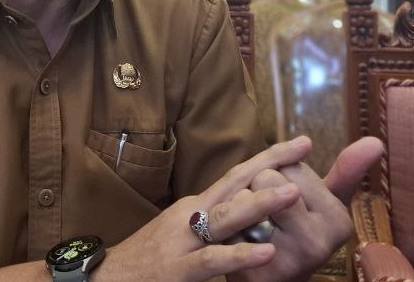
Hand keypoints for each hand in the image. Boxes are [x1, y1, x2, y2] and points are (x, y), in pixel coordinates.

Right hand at [97, 141, 308, 281]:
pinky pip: (214, 260)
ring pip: (227, 217)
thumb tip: (249, 209)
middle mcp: (192, 213)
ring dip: (261, 203)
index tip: (299, 144)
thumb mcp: (183, 230)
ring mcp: (184, 239)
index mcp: (196, 205)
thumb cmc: (149, 256)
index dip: (267, 158)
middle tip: (304, 145)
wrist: (108, 277)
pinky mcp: (179, 269)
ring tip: (294, 193)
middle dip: (271, 164)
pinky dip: (241, 256)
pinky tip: (267, 253)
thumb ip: (213, 220)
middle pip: (235, 182)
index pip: (237, 175)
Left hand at [228, 136, 383, 281]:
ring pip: (245, 198)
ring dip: (240, 206)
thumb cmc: (298, 230)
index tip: (293, 203)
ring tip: (253, 226)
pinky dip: (227, 225)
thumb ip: (347, 171)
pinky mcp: (256, 270)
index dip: (282, 176)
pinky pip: (228, 224)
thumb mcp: (325, 201)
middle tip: (271, 216)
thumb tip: (376, 141)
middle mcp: (317, 243)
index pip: (292, 166)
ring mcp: (287, 259)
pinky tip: (239, 241)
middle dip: (260, 188)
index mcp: (338, 221)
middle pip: (268, 177)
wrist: (272, 276)